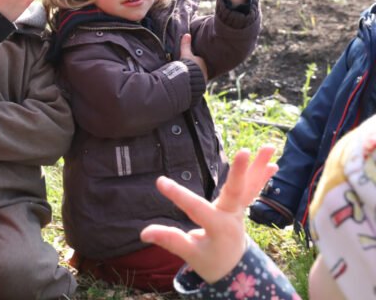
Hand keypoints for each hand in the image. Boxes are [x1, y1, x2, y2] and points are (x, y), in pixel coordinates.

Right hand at [140, 146, 277, 283]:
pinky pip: (254, 190)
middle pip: (236, 192)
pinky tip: (274, 163)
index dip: (178, 195)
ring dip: (259, 167)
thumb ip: (170, 240)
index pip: (196, 208)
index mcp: (218, 228)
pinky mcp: (242, 208)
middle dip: (239, 172)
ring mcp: (240, 211)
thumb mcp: (190, 253)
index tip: (160, 182)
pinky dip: (263, 177)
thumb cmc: (211, 261)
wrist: (234, 269)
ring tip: (267, 148)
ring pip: (250, 187)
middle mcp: (232, 217)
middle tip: (244, 152)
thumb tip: (144, 233)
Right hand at [179, 33, 208, 81]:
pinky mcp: (199, 86)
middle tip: (188, 69)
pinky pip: (196, 83)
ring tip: (187, 76)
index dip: (194, 60)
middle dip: (195, 69)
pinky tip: (187, 83)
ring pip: (198, 76)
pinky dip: (192, 83)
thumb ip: (185, 44)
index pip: (199, 60)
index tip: (190, 61)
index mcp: (202, 62)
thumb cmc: (188, 65)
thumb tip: (187, 34)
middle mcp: (205, 71)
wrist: (188, 79)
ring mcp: (202, 79)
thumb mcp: (185, 53)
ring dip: (194, 76)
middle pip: (199, 68)